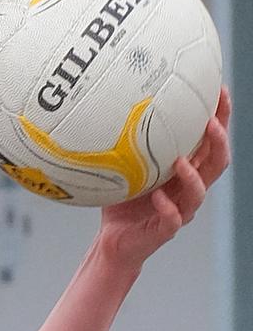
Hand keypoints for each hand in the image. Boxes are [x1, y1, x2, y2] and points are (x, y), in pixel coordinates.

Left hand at [97, 87, 231, 267]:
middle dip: (219, 141)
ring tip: (180, 161)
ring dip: (193, 176)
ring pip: (199, 191)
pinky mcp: (166, 229)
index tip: (221, 89)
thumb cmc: (121, 201)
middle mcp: (188, 187)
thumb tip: (109, 105)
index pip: (210, 139)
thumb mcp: (122, 167)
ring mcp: (181, 209)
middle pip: (216, 162)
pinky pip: (173, 219)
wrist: (113, 240)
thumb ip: (123, 143)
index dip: (221, 116)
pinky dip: (168, 207)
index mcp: (184, 169)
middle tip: (211, 122)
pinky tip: (157, 197)